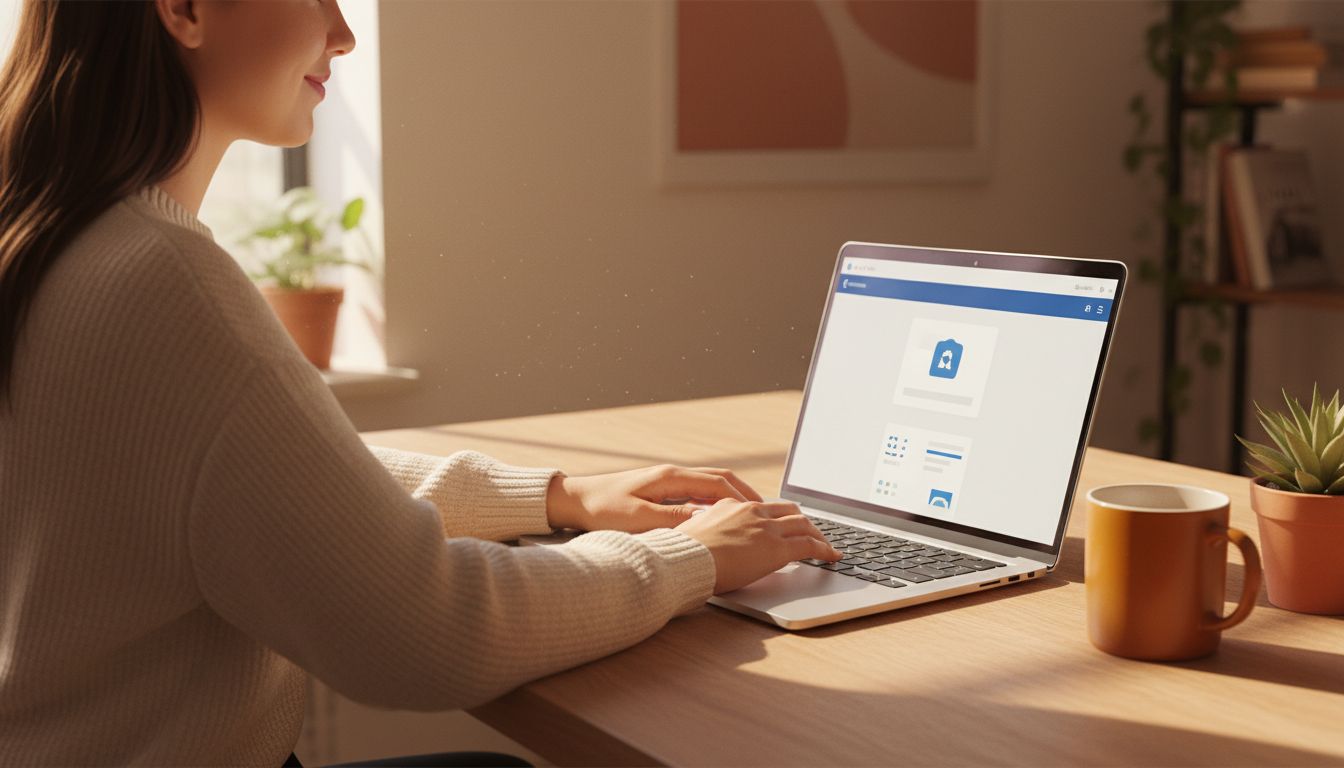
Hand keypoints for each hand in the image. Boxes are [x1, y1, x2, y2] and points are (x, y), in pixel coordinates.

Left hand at [545, 464, 762, 532]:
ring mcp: (666, 479)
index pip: (718, 484)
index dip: (742, 498)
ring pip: (709, 483)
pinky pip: (697, 490)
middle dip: (745, 494)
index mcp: (670, 477)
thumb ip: (675, 518)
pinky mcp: (660, 489)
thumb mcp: (640, 518)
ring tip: (750, 512)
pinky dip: (715, 499)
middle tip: (766, 510)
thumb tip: (708, 518)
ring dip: (731, 496)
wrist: (575, 500)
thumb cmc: (603, 510)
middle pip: (720, 479)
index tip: (761, 511)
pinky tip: (719, 515)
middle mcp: (671, 474)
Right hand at [675, 499, 843, 593]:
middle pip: (789, 510)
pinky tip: (832, 556)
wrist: (686, 560)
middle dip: (803, 521)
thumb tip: (707, 534)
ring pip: (803, 524)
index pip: (763, 506)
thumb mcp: (693, 531)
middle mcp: (752, 512)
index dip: (778, 516)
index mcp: (731, 505)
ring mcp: (766, 528)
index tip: (783, 523)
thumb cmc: (683, 553)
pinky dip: (825, 550)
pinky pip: (809, 545)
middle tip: (811, 532)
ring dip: (818, 534)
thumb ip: (707, 528)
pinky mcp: (777, 548)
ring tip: (826, 545)